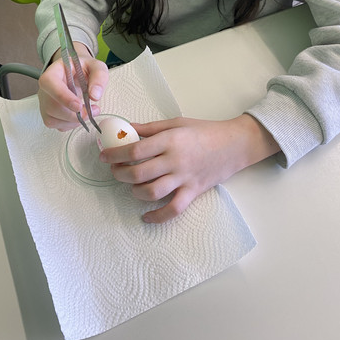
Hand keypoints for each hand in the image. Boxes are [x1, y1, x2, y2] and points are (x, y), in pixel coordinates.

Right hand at [38, 42, 108, 130]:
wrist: (77, 73)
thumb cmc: (84, 69)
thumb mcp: (96, 67)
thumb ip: (99, 77)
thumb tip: (95, 96)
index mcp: (54, 71)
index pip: (49, 82)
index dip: (62, 96)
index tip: (78, 105)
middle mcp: (46, 88)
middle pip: (51, 106)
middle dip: (73, 115)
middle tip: (92, 111)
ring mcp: (45, 102)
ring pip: (52, 119)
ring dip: (73, 121)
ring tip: (89, 112)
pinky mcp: (49, 114)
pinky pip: (57, 125)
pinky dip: (71, 125)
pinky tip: (80, 116)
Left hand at [99, 114, 279, 222]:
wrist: (234, 144)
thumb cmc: (204, 130)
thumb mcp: (176, 123)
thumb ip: (149, 128)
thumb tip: (126, 128)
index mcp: (170, 140)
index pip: (135, 150)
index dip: (115, 154)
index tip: (104, 156)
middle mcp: (175, 160)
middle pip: (139, 173)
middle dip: (120, 174)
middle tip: (115, 170)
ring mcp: (184, 178)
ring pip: (152, 192)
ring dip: (134, 192)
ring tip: (131, 186)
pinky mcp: (193, 192)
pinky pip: (173, 209)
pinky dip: (157, 217)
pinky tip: (146, 216)